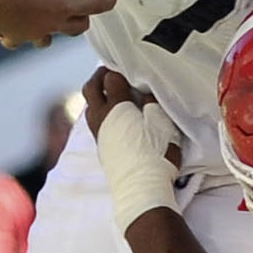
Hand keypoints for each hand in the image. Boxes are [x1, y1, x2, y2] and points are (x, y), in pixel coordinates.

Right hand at [0, 0, 116, 49]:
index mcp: (65, 4)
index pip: (97, 6)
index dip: (108, 1)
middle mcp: (53, 23)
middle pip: (78, 27)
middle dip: (83, 18)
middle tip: (81, 8)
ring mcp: (33, 32)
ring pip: (50, 39)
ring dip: (55, 31)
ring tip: (53, 21)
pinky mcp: (13, 35)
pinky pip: (19, 41)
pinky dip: (21, 36)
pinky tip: (19, 30)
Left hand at [83, 67, 182, 234]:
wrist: (141, 187)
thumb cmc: (156, 154)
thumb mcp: (162, 124)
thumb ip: (152, 103)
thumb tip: (144, 91)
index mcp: (117, 108)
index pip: (111, 79)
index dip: (118, 69)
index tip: (127, 65)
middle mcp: (102, 118)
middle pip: (91, 89)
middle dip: (99, 76)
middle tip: (111, 71)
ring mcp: (99, 133)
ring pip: (90, 105)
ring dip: (97, 94)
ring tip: (111, 92)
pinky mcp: (101, 146)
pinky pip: (94, 119)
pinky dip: (100, 109)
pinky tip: (113, 114)